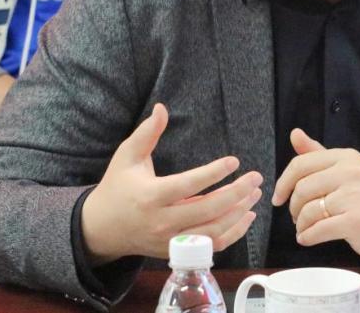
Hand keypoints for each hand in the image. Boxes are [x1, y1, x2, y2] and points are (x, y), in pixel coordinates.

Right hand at [81, 104, 261, 266]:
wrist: (103, 228)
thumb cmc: (118, 187)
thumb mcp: (126, 156)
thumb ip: (147, 133)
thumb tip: (162, 107)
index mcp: (150, 196)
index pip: (188, 185)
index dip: (214, 173)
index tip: (234, 161)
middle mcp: (162, 222)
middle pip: (207, 211)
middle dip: (236, 194)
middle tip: (255, 177)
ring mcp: (170, 240)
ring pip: (213, 232)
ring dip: (238, 214)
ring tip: (254, 193)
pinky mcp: (177, 251)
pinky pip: (211, 247)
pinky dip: (233, 233)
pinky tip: (246, 215)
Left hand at [272, 129, 359, 261]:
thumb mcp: (347, 168)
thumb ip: (318, 154)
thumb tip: (294, 133)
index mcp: (346, 157)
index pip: (301, 164)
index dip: (283, 183)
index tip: (278, 198)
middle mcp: (351, 172)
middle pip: (302, 188)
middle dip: (294, 207)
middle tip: (297, 217)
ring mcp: (354, 196)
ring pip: (309, 211)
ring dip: (301, 225)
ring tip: (304, 229)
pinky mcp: (356, 221)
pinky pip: (319, 229)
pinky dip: (308, 237)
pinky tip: (308, 238)